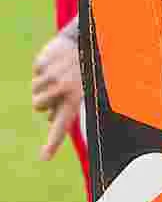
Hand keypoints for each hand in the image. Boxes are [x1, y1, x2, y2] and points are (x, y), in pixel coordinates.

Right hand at [30, 30, 82, 159]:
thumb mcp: (79, 91)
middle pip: (37, 106)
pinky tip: (56, 62)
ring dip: (42, 84)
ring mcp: (52, 75)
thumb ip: (64, 107)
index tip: (44, 158)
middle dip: (43, 100)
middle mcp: (63, 89)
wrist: (86, 42)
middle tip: (57, 88)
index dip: (53, 144)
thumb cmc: (83, 72)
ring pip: (34, 89)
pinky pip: (35, 71)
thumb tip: (49, 120)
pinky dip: (43, 67)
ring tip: (59, 74)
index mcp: (75, 100)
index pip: (62, 127)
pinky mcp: (44, 62)